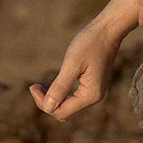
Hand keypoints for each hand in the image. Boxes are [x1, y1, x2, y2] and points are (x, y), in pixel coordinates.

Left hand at [30, 0, 134, 121]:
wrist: (108, 29)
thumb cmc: (90, 43)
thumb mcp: (72, 63)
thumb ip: (60, 86)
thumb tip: (47, 107)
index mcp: (90, 95)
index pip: (61, 112)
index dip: (44, 103)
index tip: (33, 86)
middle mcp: (94, 98)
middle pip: (64, 113)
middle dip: (47, 103)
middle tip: (35, 86)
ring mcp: (94, 93)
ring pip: (68, 107)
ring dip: (53, 99)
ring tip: (40, 86)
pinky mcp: (92, 86)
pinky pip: (73, 99)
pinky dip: (61, 94)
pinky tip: (53, 84)